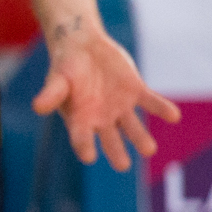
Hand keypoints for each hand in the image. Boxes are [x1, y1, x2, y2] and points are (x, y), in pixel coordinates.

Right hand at [32, 20, 179, 170]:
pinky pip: (151, 103)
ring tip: (149, 149)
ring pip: (133, 127)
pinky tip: (173, 116)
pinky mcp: (136, 92)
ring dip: (141, 137)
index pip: (81, 137)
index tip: (88, 157)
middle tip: (123, 165)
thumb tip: (37, 107)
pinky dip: (162, 109)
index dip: (84, 146)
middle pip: (110, 139)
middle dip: (117, 152)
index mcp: (79, 118)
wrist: (84, 47)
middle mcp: (101, 118)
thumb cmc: (65, 66)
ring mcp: (120, 107)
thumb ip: (51, 93)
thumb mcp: (57, 78)